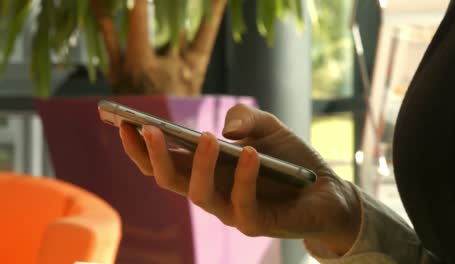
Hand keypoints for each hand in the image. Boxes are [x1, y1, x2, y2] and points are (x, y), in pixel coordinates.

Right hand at [119, 104, 360, 255]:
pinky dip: (243, 177)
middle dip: (152, 155)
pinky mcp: (255, 223)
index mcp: (205, 168)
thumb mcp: (268, 126)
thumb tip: (223, 128)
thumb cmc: (290, 159)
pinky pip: (242, 203)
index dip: (140, 144)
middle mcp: (211, 190)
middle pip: (168, 179)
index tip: (122, 120)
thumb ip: (245, 117)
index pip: (164, 160)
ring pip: (198, 194)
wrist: (326, 188)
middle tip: (145, 128)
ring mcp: (230, 209)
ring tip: (204, 136)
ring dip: (197, 165)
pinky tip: (248, 153)